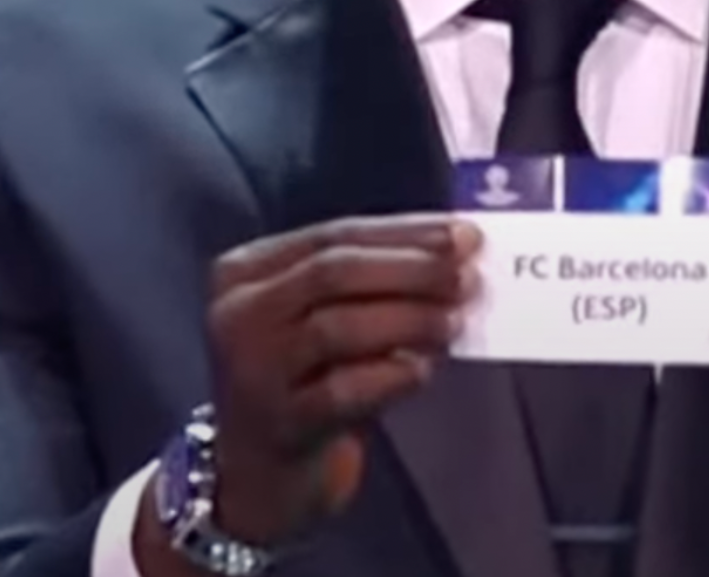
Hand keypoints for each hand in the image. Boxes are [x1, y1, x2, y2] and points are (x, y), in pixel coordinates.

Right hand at [190, 216, 477, 546]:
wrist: (259, 474)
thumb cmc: (303, 381)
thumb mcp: (317, 320)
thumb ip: (367, 285)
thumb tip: (454, 255)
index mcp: (245, 271)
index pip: (332, 235)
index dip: (402, 233)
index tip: (465, 235)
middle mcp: (238, 312)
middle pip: (332, 272)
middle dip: (410, 269)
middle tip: (469, 276)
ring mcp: (253, 369)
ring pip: (336, 327)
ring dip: (407, 318)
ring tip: (456, 321)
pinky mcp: (278, 423)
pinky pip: (342, 392)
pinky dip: (390, 376)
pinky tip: (423, 370)